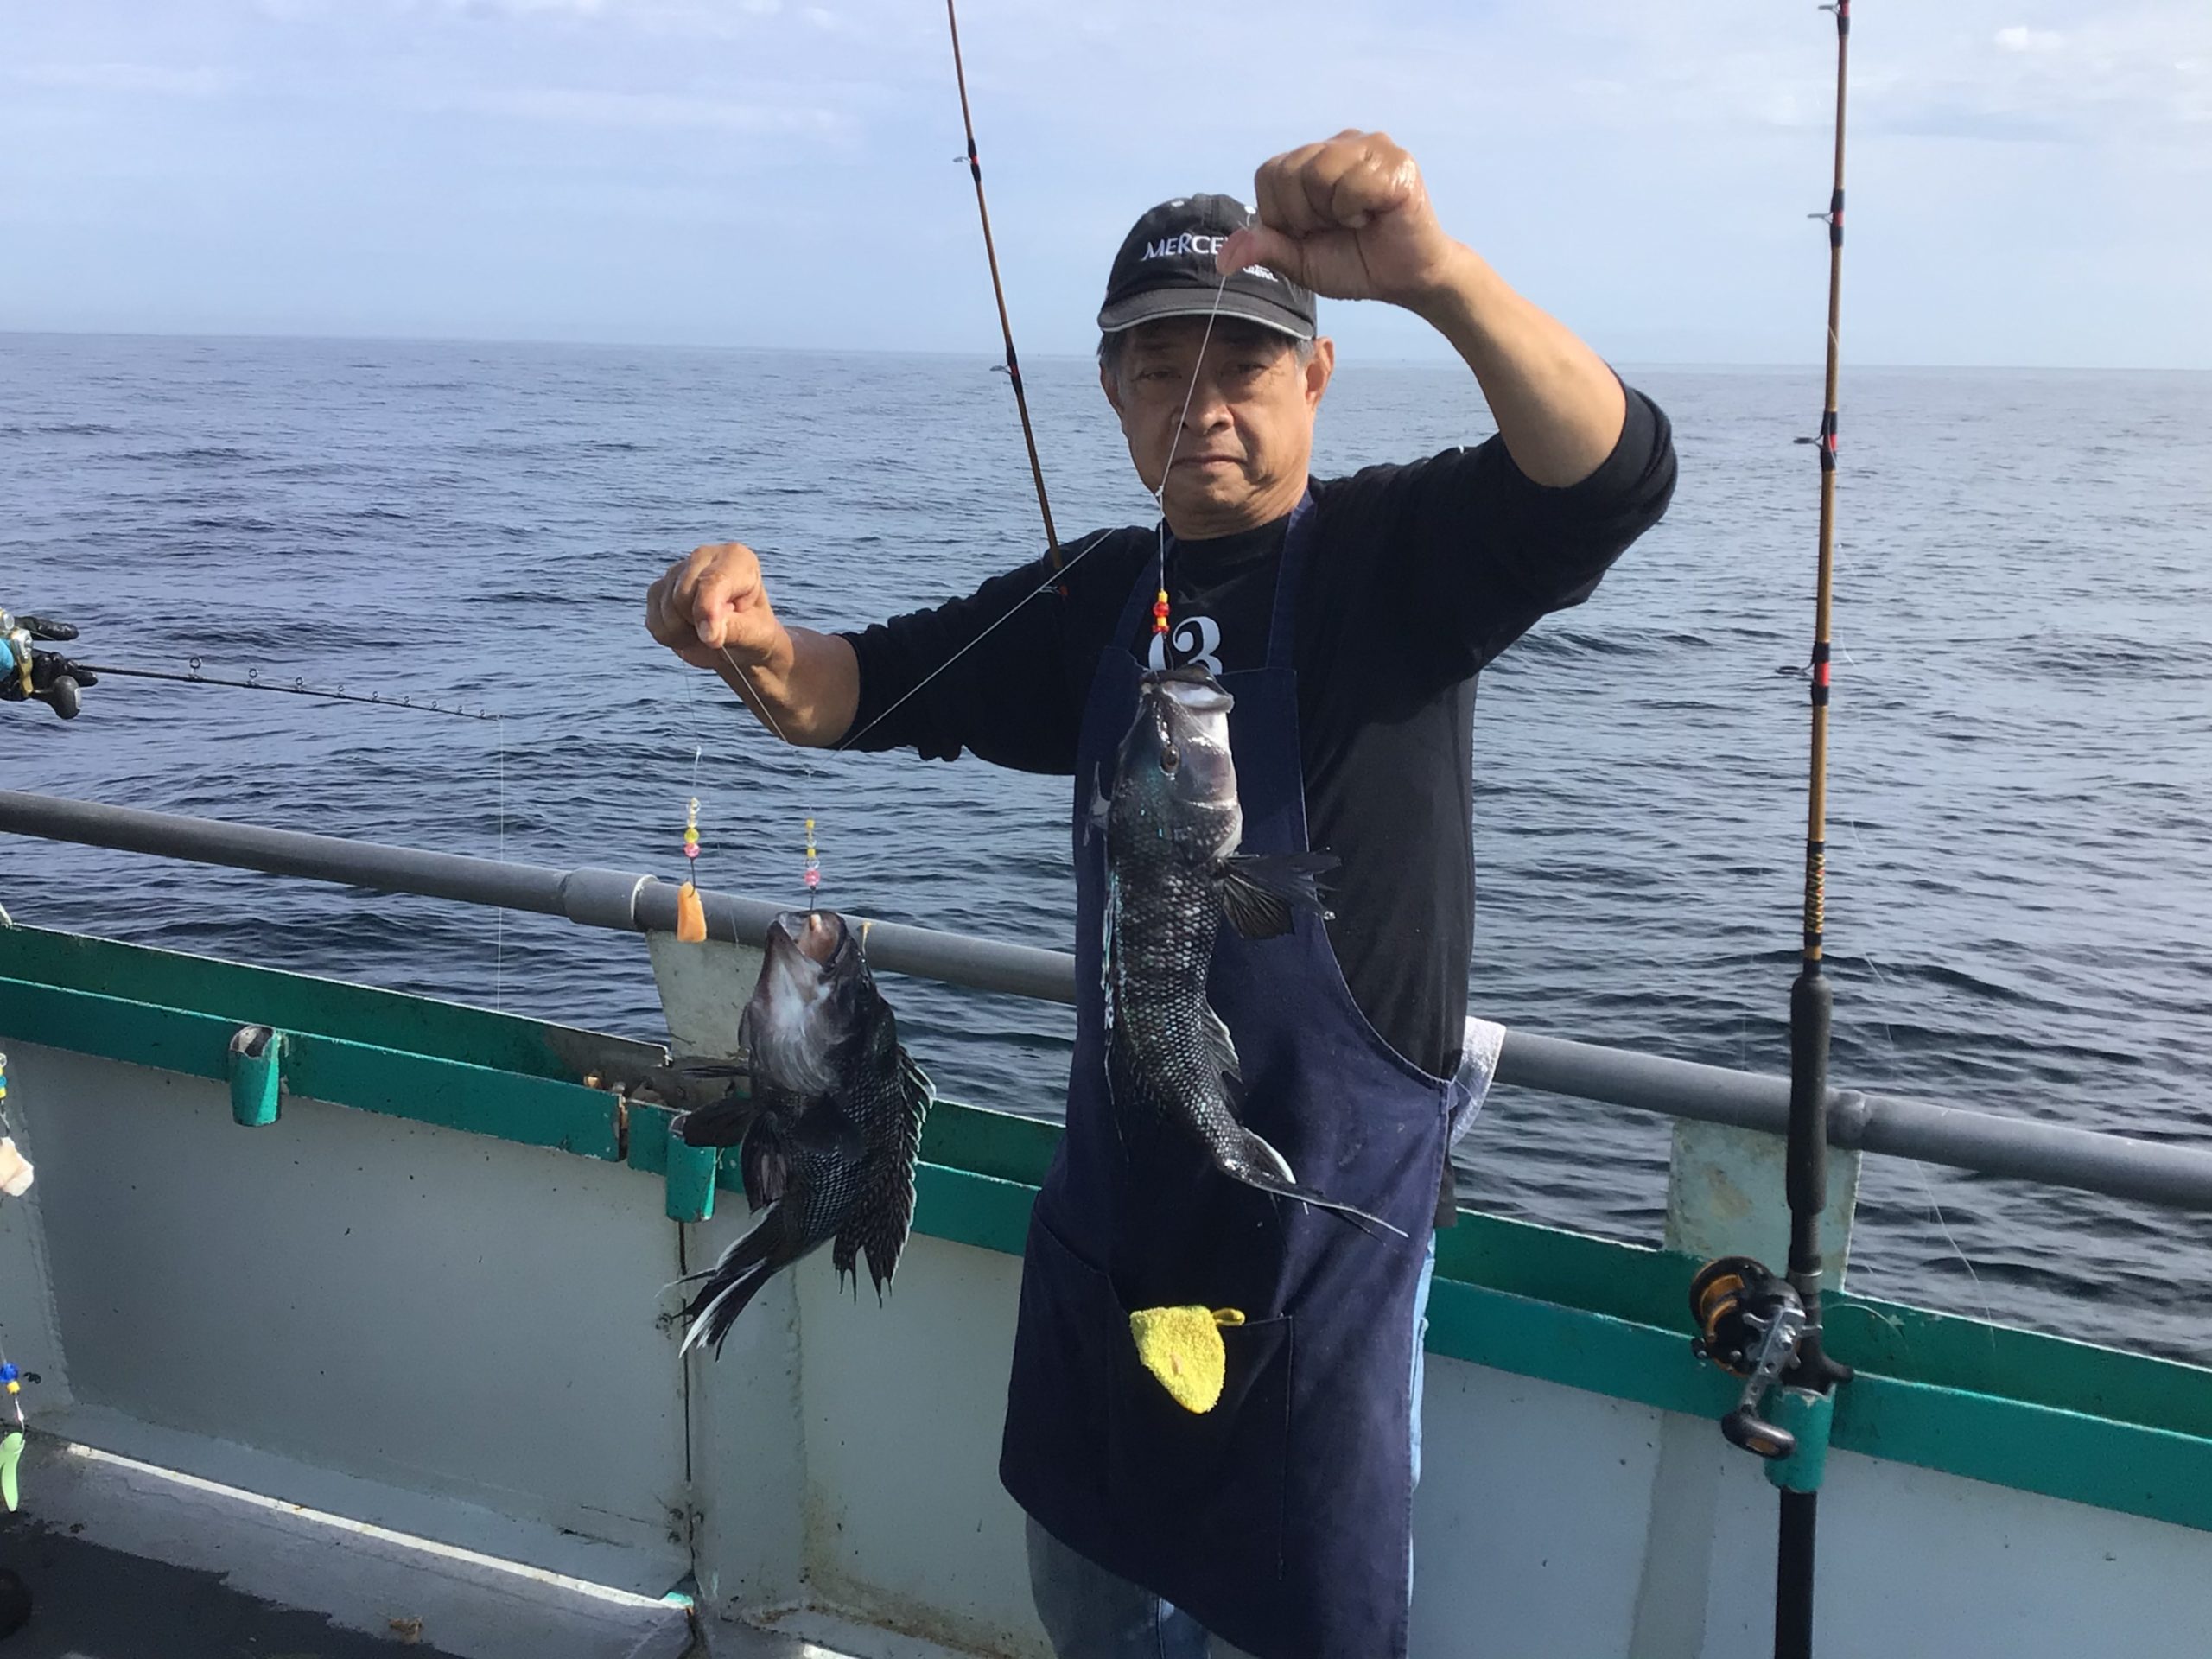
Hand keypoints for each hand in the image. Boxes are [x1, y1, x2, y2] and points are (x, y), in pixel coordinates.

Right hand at [646, 543, 789, 676]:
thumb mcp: (755, 634)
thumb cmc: (753, 632)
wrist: (740, 642)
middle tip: (717, 637)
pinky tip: (689, 633)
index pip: (712, 581)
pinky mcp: (659, 590)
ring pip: (665, 608)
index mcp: (736, 558)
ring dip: (683, 633)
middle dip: (695, 624)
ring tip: (705, 633)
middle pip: (682, 595)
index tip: (712, 639)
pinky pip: (653, 620)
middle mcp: (704, 557)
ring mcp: (677, 572)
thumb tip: (708, 631)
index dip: (707, 612)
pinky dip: (669, 637)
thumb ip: (734, 629)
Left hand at [1218, 130, 1460, 309]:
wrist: (1408, 278)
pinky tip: (1376, 214)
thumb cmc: (1356, 263)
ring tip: (1358, 218)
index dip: (1283, 215)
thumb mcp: (1300, 262)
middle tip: (1339, 226)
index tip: (1313, 231)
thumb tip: (1223, 259)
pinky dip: (1358, 209)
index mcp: (1310, 162)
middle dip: (1307, 215)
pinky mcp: (1395, 161)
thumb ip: (1265, 249)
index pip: (1268, 175)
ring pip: (1318, 172)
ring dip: (1333, 212)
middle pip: (1290, 172)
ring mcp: (1369, 146)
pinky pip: (1352, 182)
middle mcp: (1338, 144)